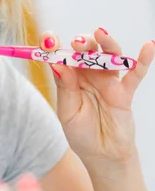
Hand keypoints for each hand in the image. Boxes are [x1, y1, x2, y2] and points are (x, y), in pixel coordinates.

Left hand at [40, 29, 154, 167]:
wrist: (103, 156)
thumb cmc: (82, 134)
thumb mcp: (68, 113)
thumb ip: (65, 89)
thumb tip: (56, 64)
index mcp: (70, 80)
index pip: (62, 57)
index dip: (55, 46)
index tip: (47, 39)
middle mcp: (88, 76)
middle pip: (86, 52)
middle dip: (82, 43)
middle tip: (77, 43)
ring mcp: (108, 82)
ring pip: (109, 56)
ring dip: (106, 44)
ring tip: (100, 34)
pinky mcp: (125, 92)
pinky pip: (135, 74)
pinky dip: (143, 60)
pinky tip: (149, 46)